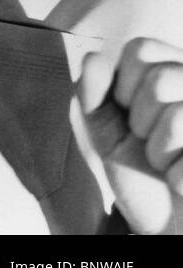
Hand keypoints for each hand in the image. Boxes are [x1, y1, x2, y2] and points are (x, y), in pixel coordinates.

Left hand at [77, 38, 182, 233]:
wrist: (165, 218)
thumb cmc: (136, 166)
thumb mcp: (104, 127)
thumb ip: (93, 91)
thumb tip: (93, 57)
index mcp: (173, 71)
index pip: (142, 48)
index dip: (123, 84)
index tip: (127, 110)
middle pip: (160, 79)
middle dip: (140, 119)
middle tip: (148, 140)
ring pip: (177, 116)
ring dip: (159, 150)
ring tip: (164, 160)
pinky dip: (177, 175)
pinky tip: (180, 179)